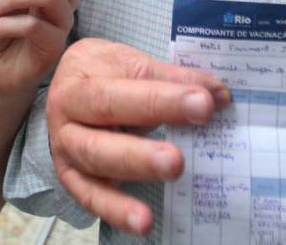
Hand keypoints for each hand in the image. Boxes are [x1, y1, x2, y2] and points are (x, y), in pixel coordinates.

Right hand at [46, 38, 230, 235]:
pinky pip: (92, 198)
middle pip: (101, 131)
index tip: (203, 102)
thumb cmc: (102, 72)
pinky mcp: (73, 179)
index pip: (120, 92)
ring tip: (169, 178)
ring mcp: (67, 151)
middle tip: (177, 159)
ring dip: (135, 173)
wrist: (67, 84)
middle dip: (141, 148)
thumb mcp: (130, 63)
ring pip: (97, 163)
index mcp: (79, 83)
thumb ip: (173, 78)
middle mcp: (67, 118)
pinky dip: (117, 211)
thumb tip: (219, 94)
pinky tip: (144, 222)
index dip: (162, 98)